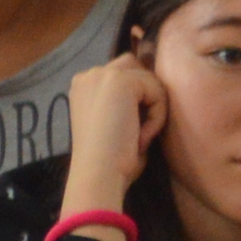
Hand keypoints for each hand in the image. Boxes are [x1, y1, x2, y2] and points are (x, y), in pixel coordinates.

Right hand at [58, 52, 164, 211]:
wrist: (98, 172)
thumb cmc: (106, 161)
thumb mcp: (112, 123)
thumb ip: (124, 102)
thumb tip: (152, 90)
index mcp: (82, 86)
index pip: (122, 75)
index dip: (135, 100)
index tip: (125, 132)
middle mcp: (89, 74)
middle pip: (135, 68)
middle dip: (145, 93)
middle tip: (135, 129)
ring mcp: (103, 74)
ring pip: (149, 80)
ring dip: (152, 107)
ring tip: (137, 135)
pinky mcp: (121, 80)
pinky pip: (157, 91)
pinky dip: (156, 116)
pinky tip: (140, 136)